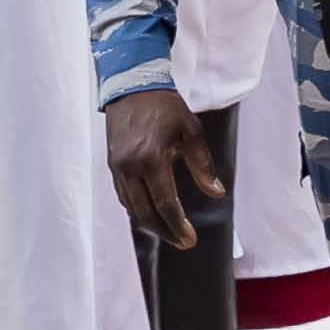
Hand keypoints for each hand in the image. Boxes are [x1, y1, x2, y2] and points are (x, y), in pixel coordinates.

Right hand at [105, 89, 222, 250]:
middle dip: (165, 232)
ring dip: (151, 224)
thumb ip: (203, 165)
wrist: (133, 87)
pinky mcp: (112, 167)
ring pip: (132, 209)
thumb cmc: (167, 107)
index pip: (164, 203)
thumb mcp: (191, 131)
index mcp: (152, 158)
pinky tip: (153, 214)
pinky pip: (124, 197)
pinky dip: (138, 210)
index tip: (191, 240)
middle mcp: (130, 167)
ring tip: (171, 232)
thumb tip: (217, 194)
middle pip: (145, 214)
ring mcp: (117, 168)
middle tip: (184, 242)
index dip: (178, 225)